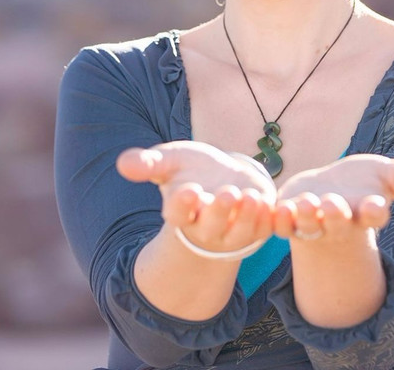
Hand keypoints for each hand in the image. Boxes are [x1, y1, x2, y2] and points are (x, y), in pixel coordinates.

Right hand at [117, 142, 276, 256]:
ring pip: (240, 231)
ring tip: (250, 197)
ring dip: (246, 217)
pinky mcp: (258, 227)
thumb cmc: (192, 170)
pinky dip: (268, 220)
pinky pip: (264, 229)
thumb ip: (149, 163)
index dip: (182, 205)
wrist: (223, 176)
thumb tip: (123, 163)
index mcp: (182, 210)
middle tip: (227, 194)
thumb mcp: (171, 161)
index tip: (187, 190)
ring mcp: (233, 230)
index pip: (177, 213)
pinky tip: (270, 204)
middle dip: (218, 211)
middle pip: (210, 225)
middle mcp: (206, 225)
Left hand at [272, 153, 393, 242]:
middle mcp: (340, 222)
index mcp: (366, 211)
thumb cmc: (362, 184)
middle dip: (335, 215)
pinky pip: (283, 225)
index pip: (374, 215)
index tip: (375, 205)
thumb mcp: (385, 176)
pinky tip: (278, 206)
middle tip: (333, 204)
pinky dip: (280, 219)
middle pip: (338, 223)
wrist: (328, 192)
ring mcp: (314, 223)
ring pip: (309, 225)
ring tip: (305, 203)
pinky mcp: (290, 220)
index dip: (374, 211)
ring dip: (306, 216)